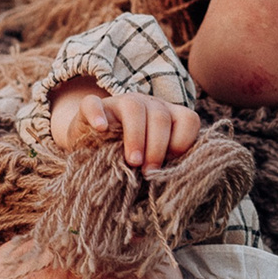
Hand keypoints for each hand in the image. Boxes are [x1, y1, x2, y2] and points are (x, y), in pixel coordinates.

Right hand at [53, 83, 201, 170]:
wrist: (90, 155)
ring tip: (132, 161)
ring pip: (133, 107)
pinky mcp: (89, 106)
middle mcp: (146, 104)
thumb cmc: (128, 160)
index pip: (188, 119)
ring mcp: (117, 102)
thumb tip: (179, 176)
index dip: (183, 142)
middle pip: (160, 116)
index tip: (170, 163)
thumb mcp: (152, 161)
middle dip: (157, 146)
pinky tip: (100, 129)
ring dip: (135, 136)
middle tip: (148, 171)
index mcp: (167, 115)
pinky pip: (92, 103)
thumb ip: (167, 162)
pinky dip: (97, 114)